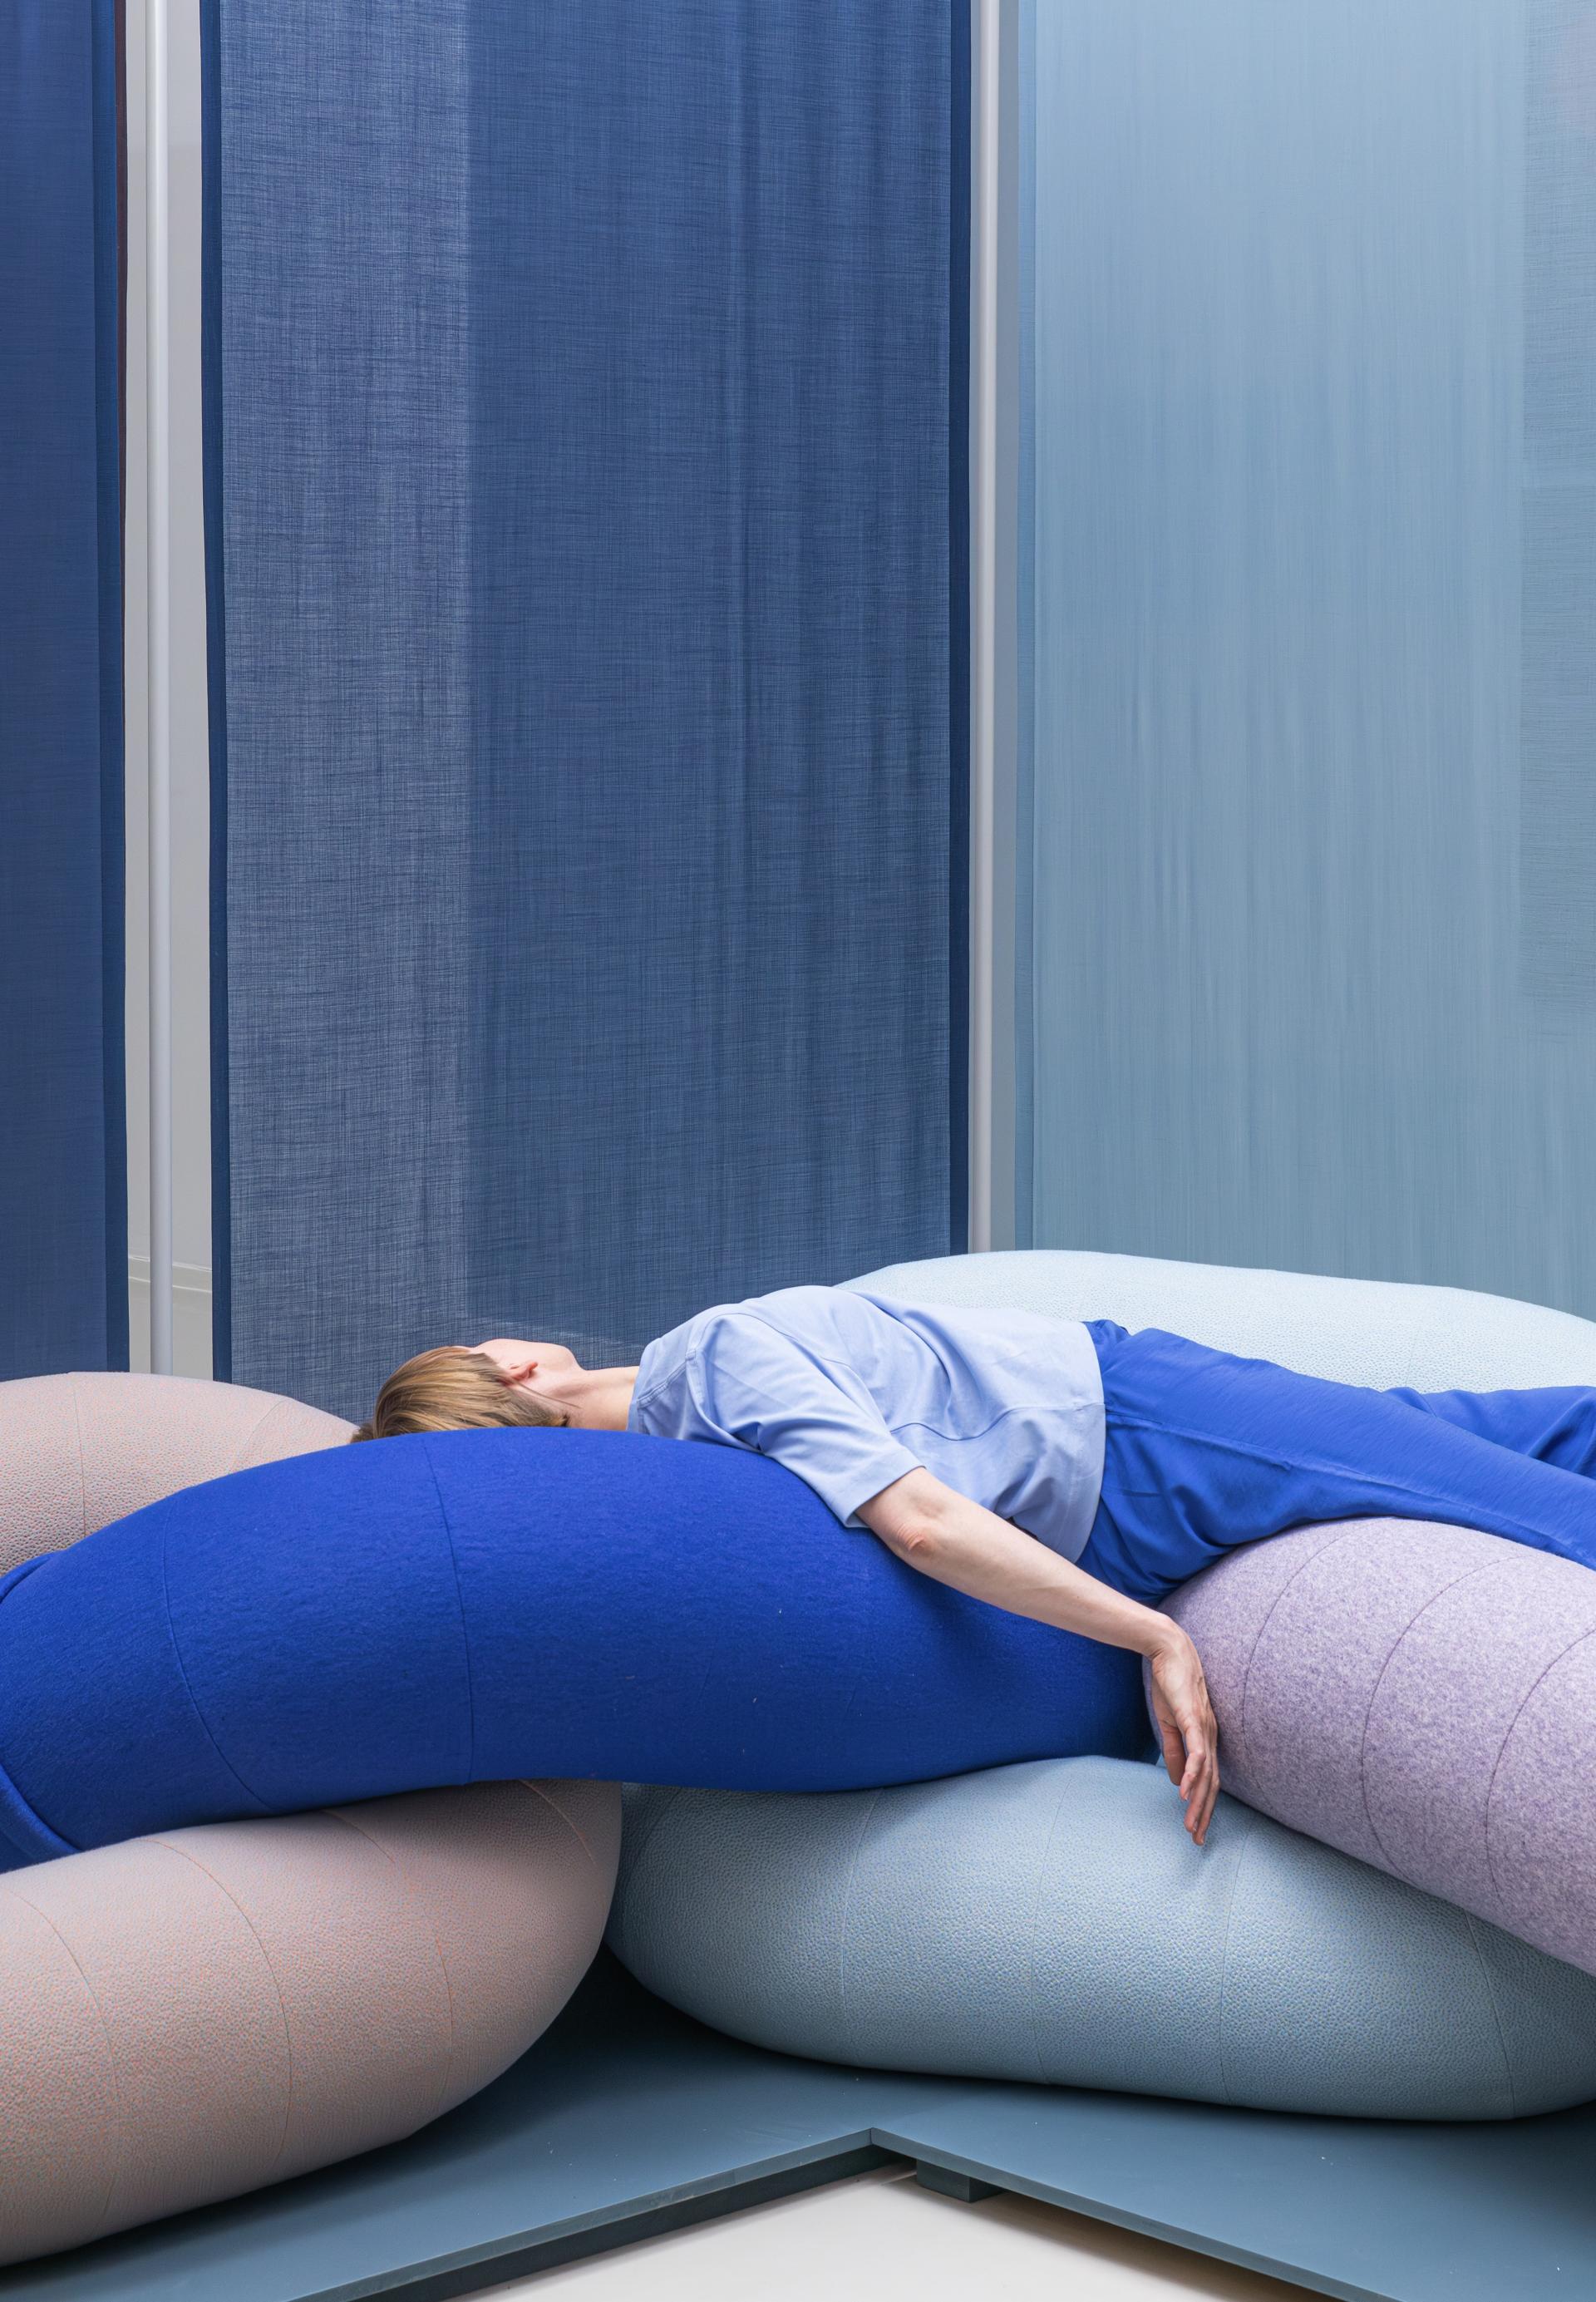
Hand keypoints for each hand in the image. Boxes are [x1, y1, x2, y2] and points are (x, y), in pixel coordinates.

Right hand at [1147, 1627, 1219, 1845]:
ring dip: (1198, 1802)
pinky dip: (1191, 1775)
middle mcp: (1211, 1738)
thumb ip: (1174, 1752)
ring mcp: (1205, 1730)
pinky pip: (1195, 1753)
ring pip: (1205, 1774)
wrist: (1170, 1653)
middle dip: (1204, 1813)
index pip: (1208, 1780)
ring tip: (1190, 1825)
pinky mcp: (1194, 1720)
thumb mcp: (1168, 1724)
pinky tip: (1183, 1793)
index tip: (1196, 1829)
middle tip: (1196, 1839)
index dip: (1203, 1806)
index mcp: (1206, 1740)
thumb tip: (1177, 1782)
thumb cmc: (1171, 1686)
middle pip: (1211, 1784)